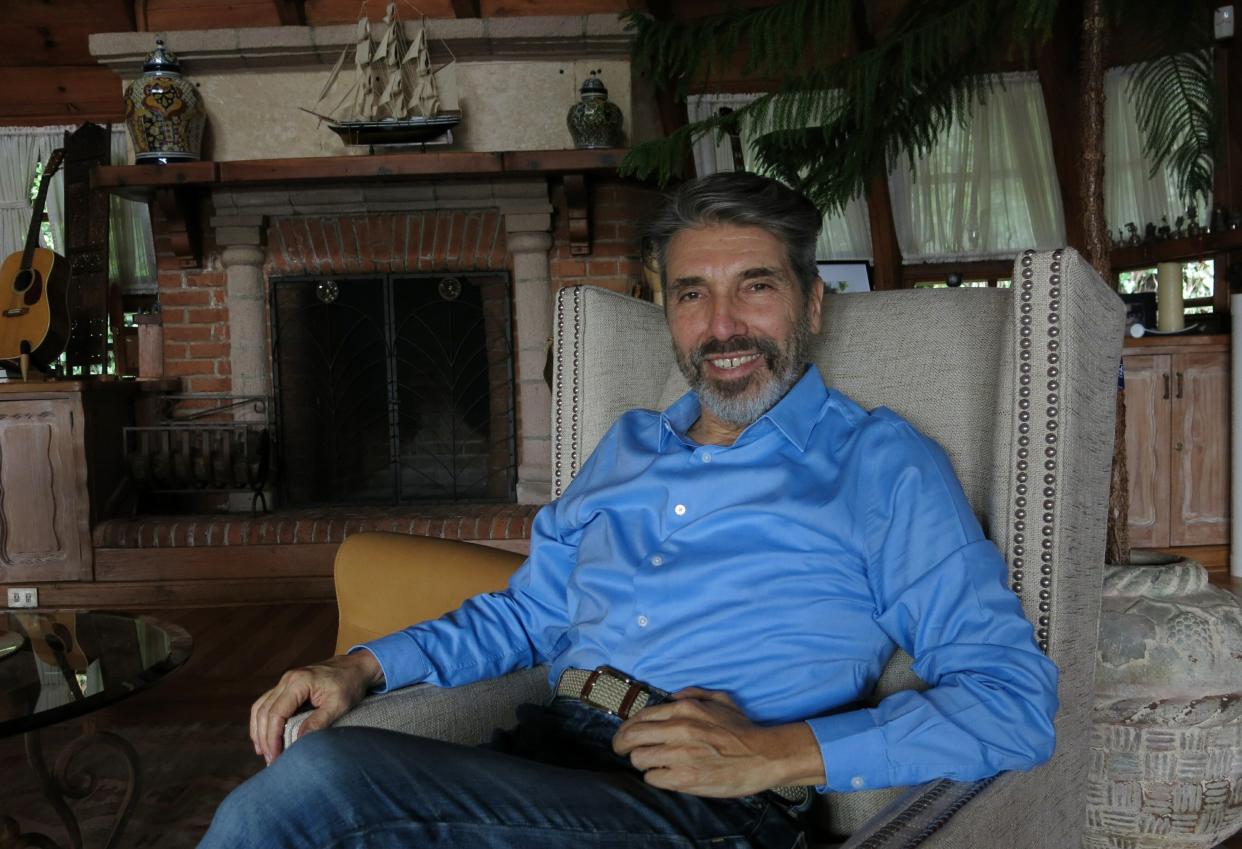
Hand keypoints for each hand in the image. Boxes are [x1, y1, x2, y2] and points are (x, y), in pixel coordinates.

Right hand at [249, 652, 383, 764]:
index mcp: (299, 682)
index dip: (272, 738)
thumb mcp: (338, 705)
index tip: (276, 757)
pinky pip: (267, 702)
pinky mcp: (287, 685)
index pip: (276, 714)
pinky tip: (265, 735)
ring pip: (261, 707)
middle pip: (264, 712)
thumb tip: (298, 742)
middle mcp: (287, 679)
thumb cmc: (350, 684)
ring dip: (259, 730)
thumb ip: (318, 722)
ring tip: (264, 752)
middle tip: (270, 760)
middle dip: (264, 738)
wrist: (357, 666)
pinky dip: (263, 720)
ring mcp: (286, 680)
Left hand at [612, 687, 823, 796]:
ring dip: (643, 762)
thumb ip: (694, 693)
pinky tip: (665, 775)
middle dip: (621, 744)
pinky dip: (656, 777)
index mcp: (684, 709)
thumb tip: (672, 697)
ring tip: (652, 764)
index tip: (625, 734)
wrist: (762, 756)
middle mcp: (677, 729)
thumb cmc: (742, 730)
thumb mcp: (720, 700)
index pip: (640, 717)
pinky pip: (652, 778)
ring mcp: (679, 755)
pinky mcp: (683, 778)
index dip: (627, 727)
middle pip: (630, 737)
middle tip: (621, 750)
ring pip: (638, 758)